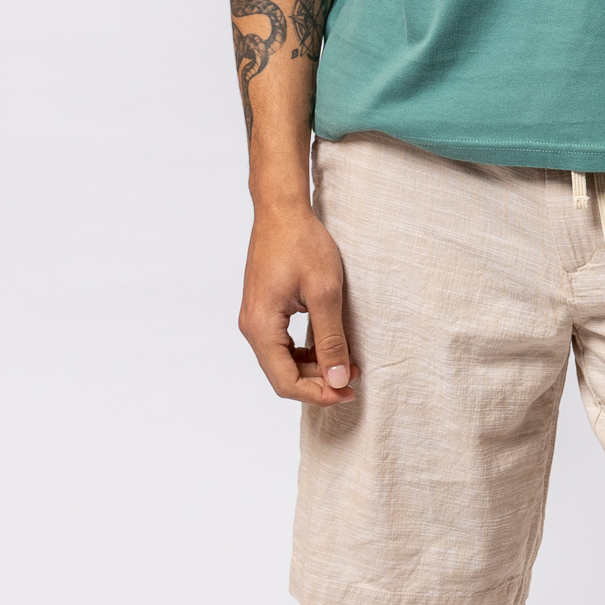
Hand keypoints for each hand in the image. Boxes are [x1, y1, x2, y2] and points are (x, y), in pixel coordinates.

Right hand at [240, 195, 357, 403]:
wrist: (282, 210)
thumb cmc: (302, 244)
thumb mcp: (325, 293)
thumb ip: (331, 339)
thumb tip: (336, 379)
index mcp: (261, 327)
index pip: (285, 382)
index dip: (318, 394)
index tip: (348, 391)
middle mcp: (252, 327)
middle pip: (282, 376)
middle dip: (319, 383)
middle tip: (353, 378)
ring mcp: (255, 318)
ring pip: (282, 362)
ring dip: (314, 368)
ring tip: (346, 363)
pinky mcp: (263, 310)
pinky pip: (281, 345)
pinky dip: (305, 352)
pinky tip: (328, 347)